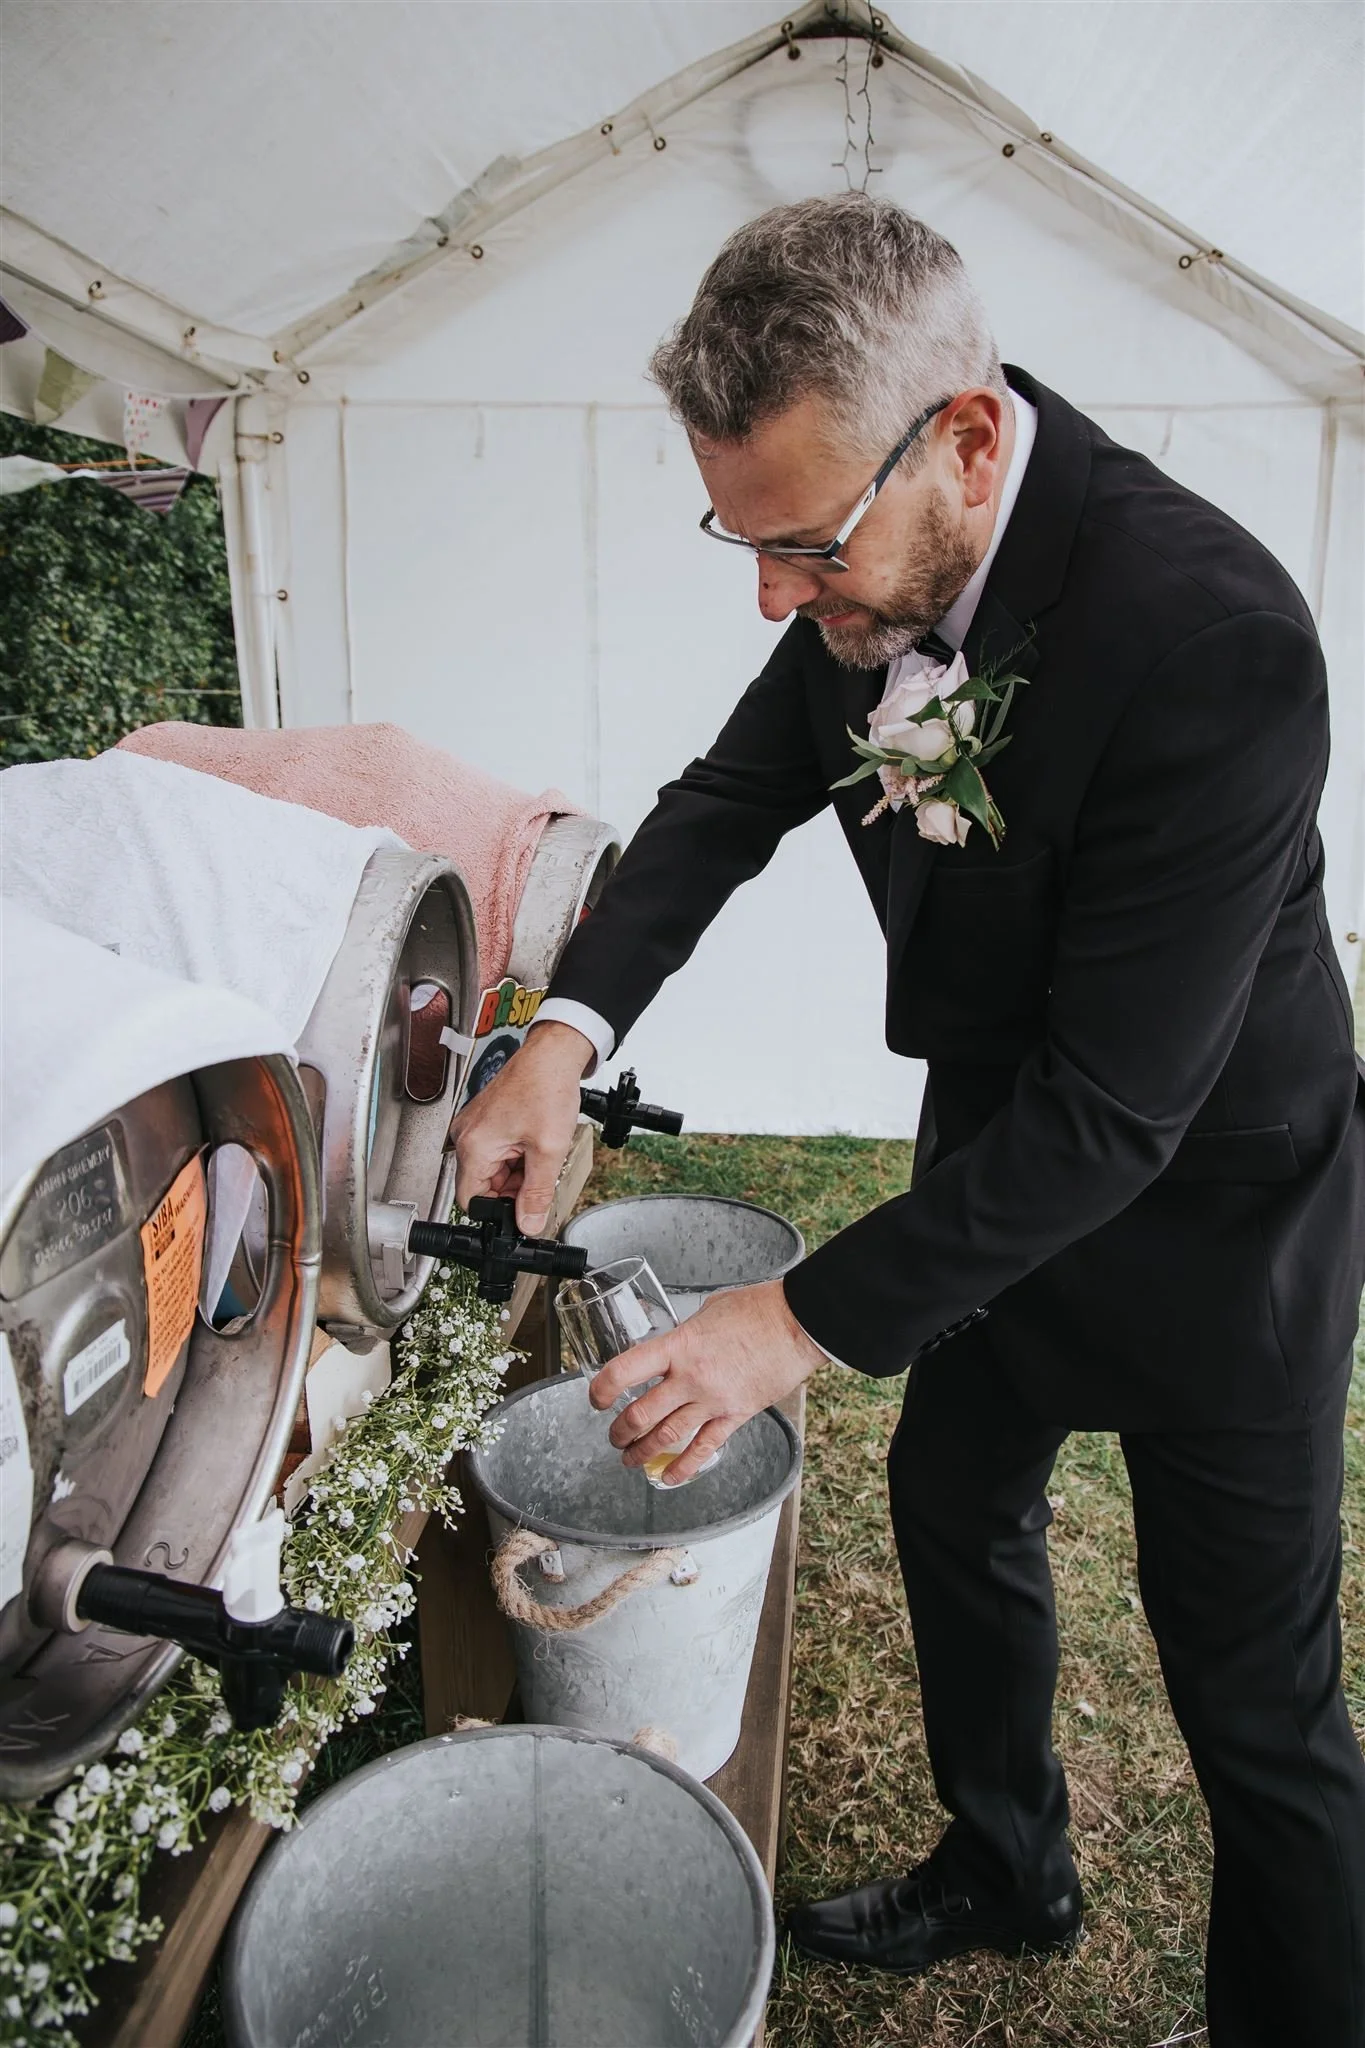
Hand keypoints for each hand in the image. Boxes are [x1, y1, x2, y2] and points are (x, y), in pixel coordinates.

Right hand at [451, 1021, 593, 1234]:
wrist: (552, 1056)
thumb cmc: (546, 1089)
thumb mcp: (548, 1151)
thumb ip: (537, 1194)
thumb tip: (528, 1224)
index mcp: (474, 1146)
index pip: (471, 1200)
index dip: (497, 1212)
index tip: (520, 1212)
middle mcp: (467, 1137)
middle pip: (483, 1186)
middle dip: (513, 1190)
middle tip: (540, 1178)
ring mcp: (475, 1128)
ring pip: (493, 1171)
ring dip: (518, 1173)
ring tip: (541, 1154)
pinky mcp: (486, 1122)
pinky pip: (497, 1154)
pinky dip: (517, 1158)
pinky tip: (535, 1145)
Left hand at [589, 1278, 824, 1484]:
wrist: (798, 1323)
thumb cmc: (757, 1309)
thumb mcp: (707, 1312)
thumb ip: (685, 1335)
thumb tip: (675, 1344)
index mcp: (679, 1346)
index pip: (625, 1372)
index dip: (602, 1389)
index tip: (596, 1398)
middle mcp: (691, 1378)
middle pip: (641, 1416)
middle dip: (620, 1433)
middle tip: (615, 1437)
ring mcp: (714, 1400)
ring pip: (667, 1438)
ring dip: (643, 1453)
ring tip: (631, 1459)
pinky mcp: (737, 1415)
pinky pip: (705, 1448)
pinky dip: (684, 1467)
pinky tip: (670, 1476)